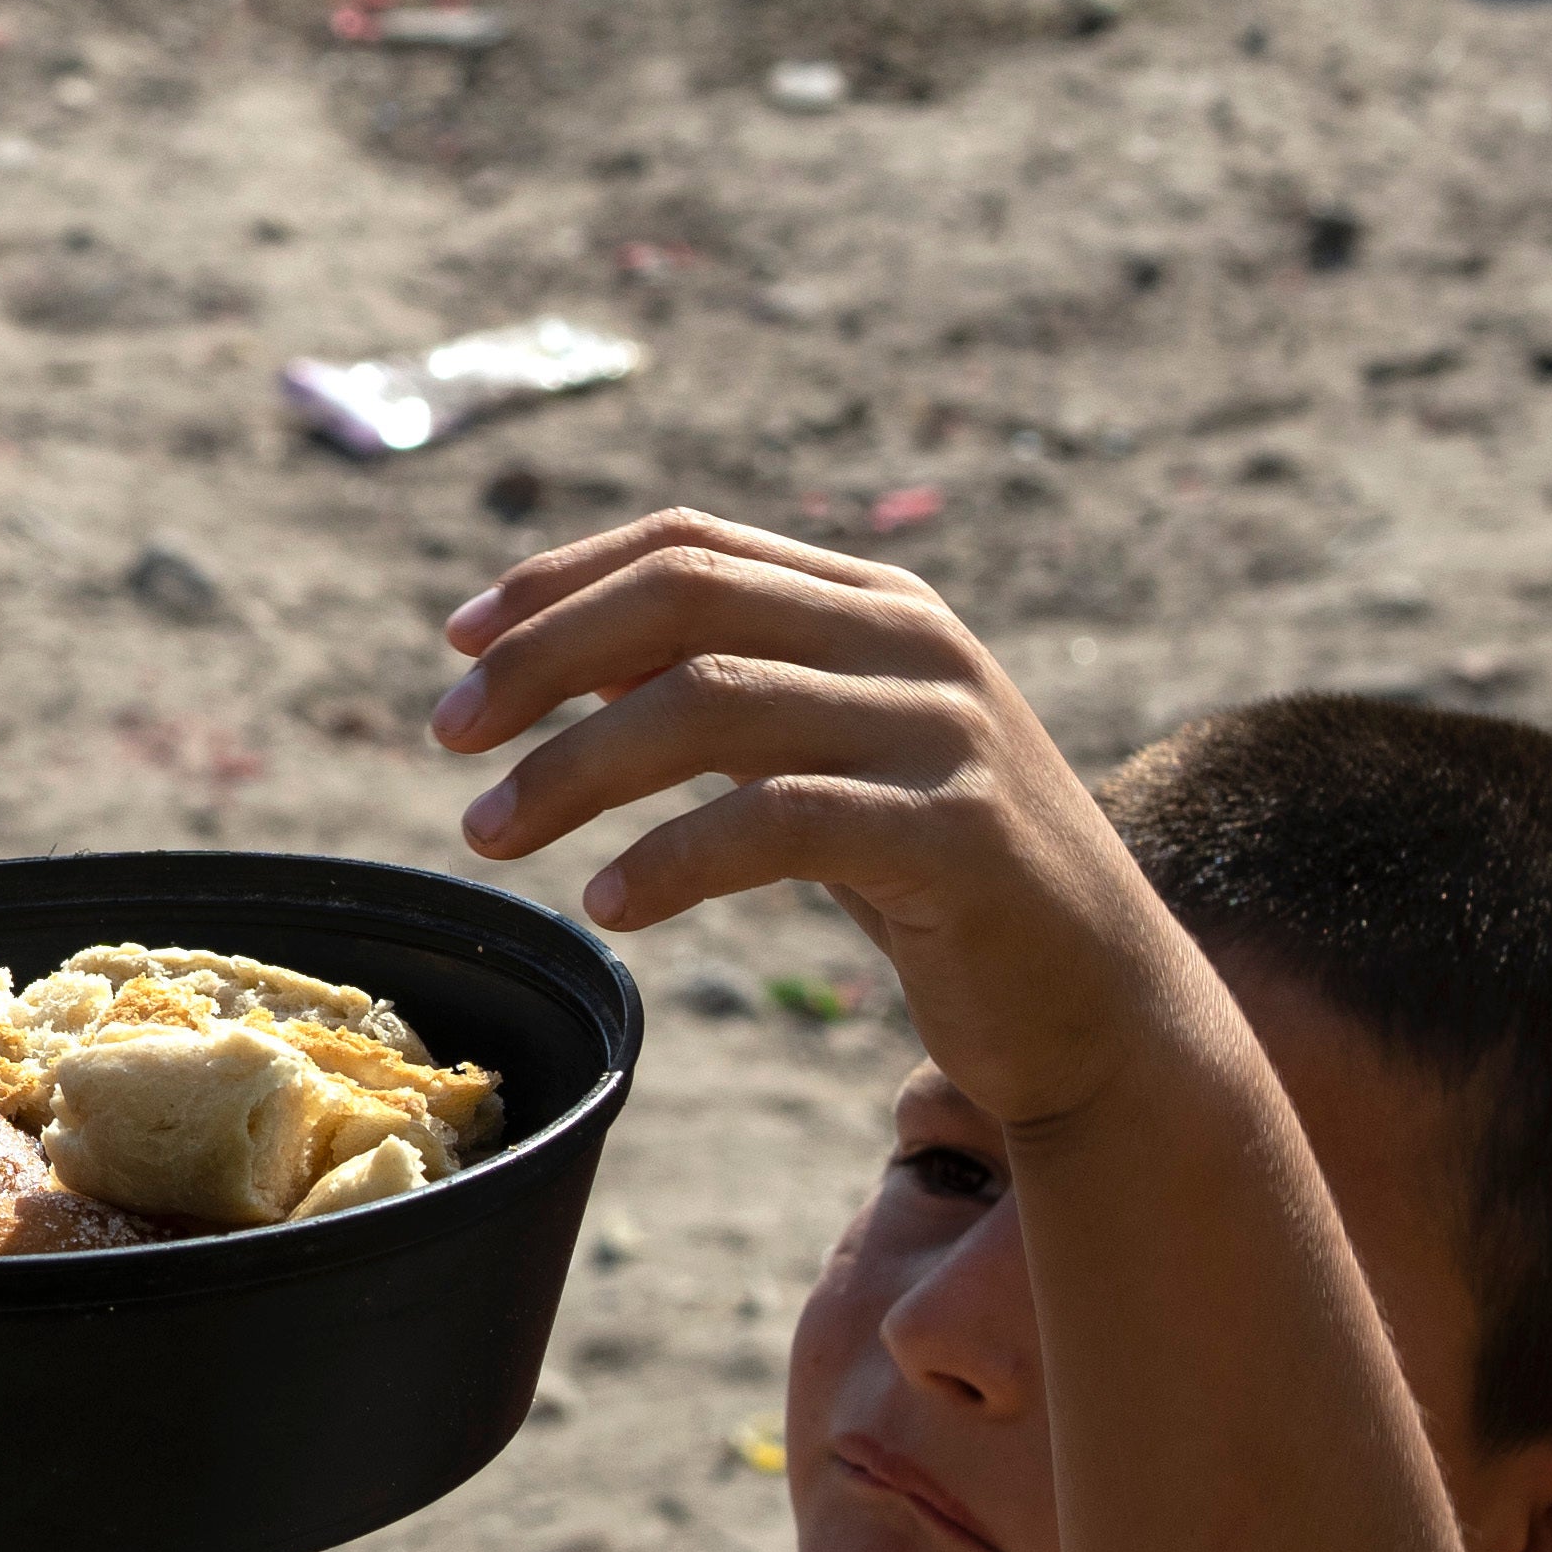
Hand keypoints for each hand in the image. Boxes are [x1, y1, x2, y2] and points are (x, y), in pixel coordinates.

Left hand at [433, 513, 1199, 1132]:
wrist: (1105, 1006)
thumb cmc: (943, 886)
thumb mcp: (833, 760)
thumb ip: (734, 694)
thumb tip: (573, 658)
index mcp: (877, 605)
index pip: (690, 545)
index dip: (559, 580)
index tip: (456, 643)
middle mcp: (913, 644)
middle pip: (684, 600)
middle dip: (542, 659)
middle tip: (446, 735)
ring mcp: (942, 732)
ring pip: (712, 704)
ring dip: (575, 767)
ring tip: (488, 830)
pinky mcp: (955, 835)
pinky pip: (780, 821)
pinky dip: (674, 857)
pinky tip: (608, 901)